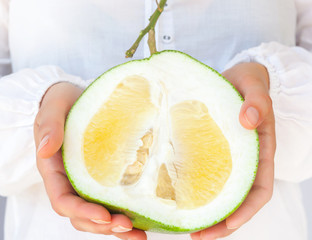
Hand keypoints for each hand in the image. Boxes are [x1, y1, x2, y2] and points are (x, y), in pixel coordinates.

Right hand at [34, 82, 146, 239]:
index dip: (82, 212)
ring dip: (116, 227)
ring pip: (98, 213)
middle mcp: (71, 181)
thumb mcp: (53, 108)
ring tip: (139, 233)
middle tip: (127, 226)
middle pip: (82, 215)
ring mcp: (88, 181)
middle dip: (103, 225)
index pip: (63, 200)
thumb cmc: (62, 103)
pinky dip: (125, 213)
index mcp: (55, 170)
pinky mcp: (103, 177)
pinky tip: (144, 219)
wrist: (75, 98)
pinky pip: (111, 200)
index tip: (103, 215)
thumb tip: (45, 150)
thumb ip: (48, 126)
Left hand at [191, 62, 275, 239]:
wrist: (239, 76)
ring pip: (224, 194)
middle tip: (197, 236)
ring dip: (209, 214)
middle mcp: (247, 160)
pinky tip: (180, 199)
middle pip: (240, 200)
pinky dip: (199, 193)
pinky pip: (209, 178)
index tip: (228, 225)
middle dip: (223, 222)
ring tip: (187, 228)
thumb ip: (257, 101)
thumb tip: (249, 121)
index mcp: (262, 149)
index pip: (260, 189)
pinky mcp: (215, 152)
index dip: (247, 211)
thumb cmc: (249, 81)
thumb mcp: (254, 85)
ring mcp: (231, 158)